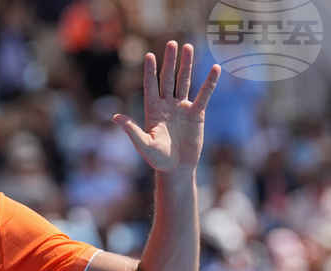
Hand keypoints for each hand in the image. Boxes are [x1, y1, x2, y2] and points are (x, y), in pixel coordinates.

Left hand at [113, 41, 220, 172]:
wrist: (177, 168)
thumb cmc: (158, 159)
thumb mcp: (143, 144)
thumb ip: (132, 130)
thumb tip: (115, 117)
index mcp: (152, 110)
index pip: (150, 86)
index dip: (149, 71)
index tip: (149, 55)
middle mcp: (166, 105)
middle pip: (168, 78)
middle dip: (169, 61)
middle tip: (171, 43)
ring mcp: (181, 107)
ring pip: (184, 81)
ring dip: (187, 65)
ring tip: (189, 47)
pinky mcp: (196, 113)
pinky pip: (203, 94)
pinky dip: (209, 83)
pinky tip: (215, 69)